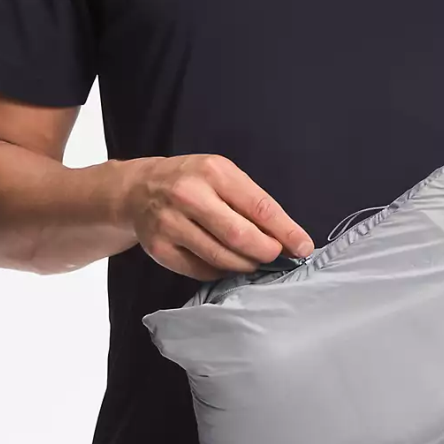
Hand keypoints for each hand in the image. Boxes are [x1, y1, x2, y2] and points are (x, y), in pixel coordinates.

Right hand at [117, 154, 313, 279]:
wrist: (139, 189)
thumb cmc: (193, 182)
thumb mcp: (223, 177)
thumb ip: (253, 204)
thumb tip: (290, 239)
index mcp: (213, 172)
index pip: (259, 207)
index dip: (285, 232)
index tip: (303, 247)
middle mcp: (189, 195)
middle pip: (239, 237)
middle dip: (266, 252)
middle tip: (275, 257)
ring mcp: (170, 224)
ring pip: (221, 258)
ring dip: (246, 265)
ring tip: (253, 261)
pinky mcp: (160, 249)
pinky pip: (202, 271)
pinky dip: (222, 272)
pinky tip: (226, 263)